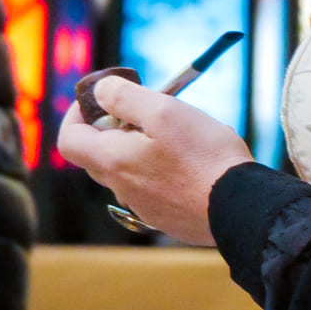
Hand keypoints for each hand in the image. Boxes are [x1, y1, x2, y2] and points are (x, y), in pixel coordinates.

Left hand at [57, 77, 250, 244]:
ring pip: (128, 171)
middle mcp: (121, 188)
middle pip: (98, 154)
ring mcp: (144, 207)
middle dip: (114, 129)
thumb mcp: (164, 111)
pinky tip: (193, 164)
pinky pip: (152, 189)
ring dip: (141, 149)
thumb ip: (124, 97)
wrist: (241, 207)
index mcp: (113, 161)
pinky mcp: (166, 218)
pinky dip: (161, 171)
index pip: (69, 139)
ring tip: (179, 137)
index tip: (102, 100)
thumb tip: (100, 91)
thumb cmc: (204, 157)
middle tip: (147, 112)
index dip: (78, 114)